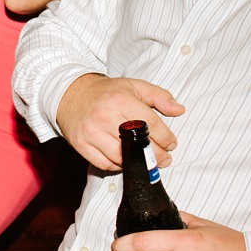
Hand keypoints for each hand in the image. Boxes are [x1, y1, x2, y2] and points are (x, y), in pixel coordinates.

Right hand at [55, 74, 184, 172]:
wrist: (70, 93)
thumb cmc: (106, 92)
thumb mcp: (134, 86)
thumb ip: (159, 96)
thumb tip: (180, 110)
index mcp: (120, 100)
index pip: (151, 126)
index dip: (166, 139)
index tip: (171, 143)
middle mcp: (105, 116)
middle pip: (138, 146)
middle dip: (156, 155)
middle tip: (163, 157)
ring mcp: (91, 132)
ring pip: (122, 158)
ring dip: (137, 162)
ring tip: (144, 159)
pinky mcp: (81, 144)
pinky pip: (104, 164)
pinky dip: (117, 165)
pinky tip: (123, 158)